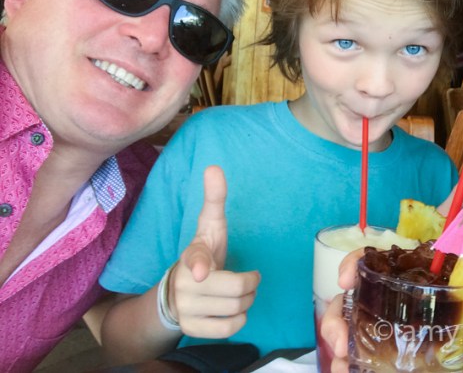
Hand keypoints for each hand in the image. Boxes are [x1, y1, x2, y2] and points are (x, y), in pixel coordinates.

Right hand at [169, 165, 260, 337]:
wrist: (178, 293)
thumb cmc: (203, 255)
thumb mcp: (210, 227)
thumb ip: (214, 199)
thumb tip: (214, 167)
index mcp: (191, 255)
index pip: (194, 259)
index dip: (197, 265)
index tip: (199, 272)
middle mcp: (184, 283)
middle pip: (237, 288)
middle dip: (251, 284)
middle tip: (248, 279)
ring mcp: (186, 308)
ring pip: (236, 308)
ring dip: (247, 301)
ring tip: (239, 293)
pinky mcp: (191, 329)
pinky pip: (229, 329)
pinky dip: (238, 320)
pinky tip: (232, 310)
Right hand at [319, 176, 462, 369]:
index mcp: (402, 267)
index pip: (366, 261)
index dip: (351, 265)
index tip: (345, 278)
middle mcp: (391, 294)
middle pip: (351, 301)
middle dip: (336, 315)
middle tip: (339, 336)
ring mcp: (393, 322)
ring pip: (353, 330)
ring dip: (338, 342)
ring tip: (340, 362)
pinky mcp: (400, 347)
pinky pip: (368, 355)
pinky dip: (351, 364)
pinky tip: (345, 370)